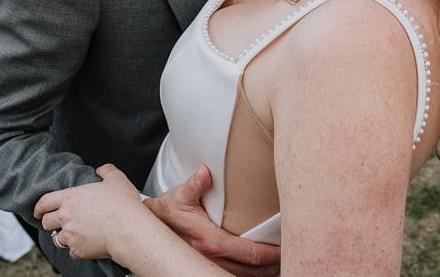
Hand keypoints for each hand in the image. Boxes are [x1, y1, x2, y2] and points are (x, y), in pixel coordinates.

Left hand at [35, 164, 141, 259]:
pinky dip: (77, 248)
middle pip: (46, 222)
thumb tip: (102, 170)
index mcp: (71, 198)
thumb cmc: (123, 205)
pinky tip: (87, 243)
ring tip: (75, 233)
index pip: (44, 202)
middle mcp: (66, 217)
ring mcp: (71, 235)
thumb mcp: (116, 179)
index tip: (39, 211)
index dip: (39, 207)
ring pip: (57, 238)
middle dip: (50, 221)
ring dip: (64, 236)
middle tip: (57, 221)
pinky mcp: (78, 250)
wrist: (129, 230)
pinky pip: (72, 251)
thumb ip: (106, 171)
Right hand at [145, 165, 280, 275]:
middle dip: (273, 267)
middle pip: (252, 272)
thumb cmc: (169, 211)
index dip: (272, 254)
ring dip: (263, 273)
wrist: (150, 227)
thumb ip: (195, 184)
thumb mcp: (180, 196)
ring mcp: (207, 267)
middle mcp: (211, 259)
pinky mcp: (204, 269)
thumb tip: (205, 172)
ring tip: (279, 265)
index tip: (286, 248)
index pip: (250, 254)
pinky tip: (259, 269)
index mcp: (211, 242)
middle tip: (290, 257)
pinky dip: (249, 275)